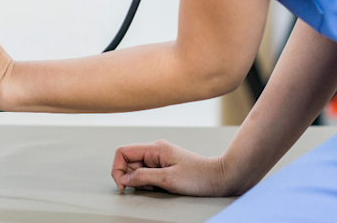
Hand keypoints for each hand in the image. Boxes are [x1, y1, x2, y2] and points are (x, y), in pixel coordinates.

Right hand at [111, 140, 229, 196]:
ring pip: (137, 169)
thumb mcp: (168, 179)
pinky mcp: (164, 165)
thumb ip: (143, 177)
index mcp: (155, 148)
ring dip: (141, 181)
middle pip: (128, 162)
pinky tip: (161, 187)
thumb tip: (124, 179)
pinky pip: (147, 173)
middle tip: (148, 188)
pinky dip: (149, 183)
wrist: (219, 178)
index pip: (123, 152)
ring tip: (158, 187)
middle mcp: (155, 150)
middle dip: (131, 178)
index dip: (117, 169)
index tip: (123, 186)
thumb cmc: (198, 177)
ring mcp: (159, 157)